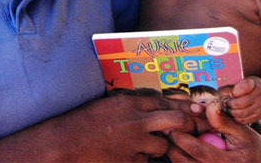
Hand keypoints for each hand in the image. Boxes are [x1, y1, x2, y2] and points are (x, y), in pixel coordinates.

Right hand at [0, 94, 204, 161]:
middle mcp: (137, 120)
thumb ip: (132, 104)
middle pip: (176, 121)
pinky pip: (147, 161)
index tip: (194, 110)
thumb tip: (152, 107)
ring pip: (164, 145)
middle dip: (186, 126)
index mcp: (130, 102)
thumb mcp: (109, 103)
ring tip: (150, 144)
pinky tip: (133, 154)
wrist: (66, 142)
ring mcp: (135, 143)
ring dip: (162, 146)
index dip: (183, 107)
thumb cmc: (84, 120)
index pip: (166, 102)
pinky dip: (144, 159)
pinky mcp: (130, 161)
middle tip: (188, 129)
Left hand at [167, 101, 260, 161]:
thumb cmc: (250, 145)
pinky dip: (180, 160)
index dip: (182, 138)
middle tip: (163, 132)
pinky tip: (176, 150)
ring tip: (167, 141)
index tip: (171, 125)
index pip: (199, 151)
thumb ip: (223, 120)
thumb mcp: (241, 130)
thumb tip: (209, 105)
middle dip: (171, 147)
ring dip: (173, 155)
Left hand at [225, 76, 260, 123]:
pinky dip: (235, 117)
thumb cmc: (255, 87)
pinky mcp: (256, 118)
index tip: (230, 92)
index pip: (242, 89)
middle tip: (224, 101)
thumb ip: (240, 85)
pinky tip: (232, 112)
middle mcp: (259, 100)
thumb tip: (228, 92)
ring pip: (240, 114)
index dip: (233, 92)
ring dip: (230, 111)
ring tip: (227, 107)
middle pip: (239, 104)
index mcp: (257, 87)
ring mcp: (259, 111)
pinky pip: (242, 120)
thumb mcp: (250, 80)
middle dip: (229, 103)